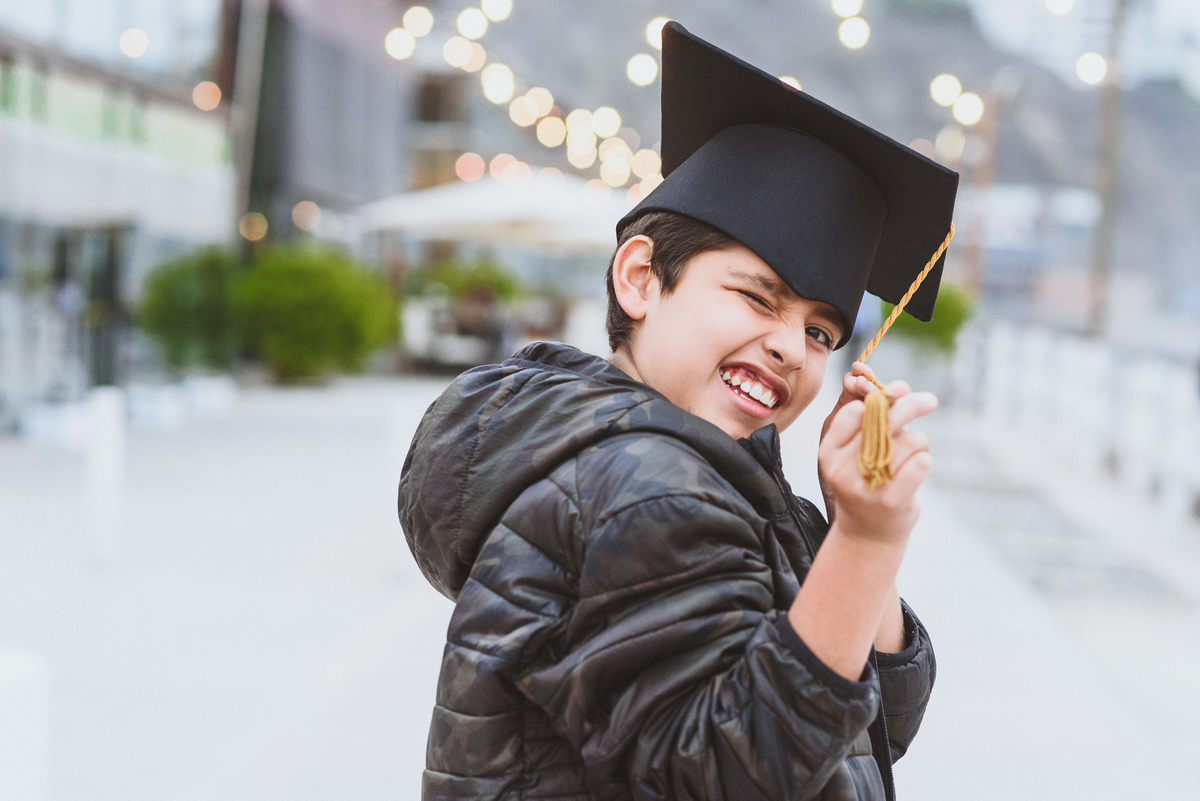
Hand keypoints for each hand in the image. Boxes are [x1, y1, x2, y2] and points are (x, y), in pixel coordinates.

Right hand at [817, 373, 936, 543]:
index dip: (879, 399)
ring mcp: (867, 486)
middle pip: (884, 420)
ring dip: (919, 442)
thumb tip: (901, 385)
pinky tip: (919, 466)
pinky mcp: (892, 501)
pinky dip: (925, 459)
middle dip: (911, 404)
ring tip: (914, 455)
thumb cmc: (867, 478)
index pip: (856, 411)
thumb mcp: (859, 448)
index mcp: (829, 451)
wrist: (867, 531)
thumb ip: (877, 416)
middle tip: (930, 400)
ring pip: (909, 440)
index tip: (893, 397)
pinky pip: (921, 463)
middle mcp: (842, 469)